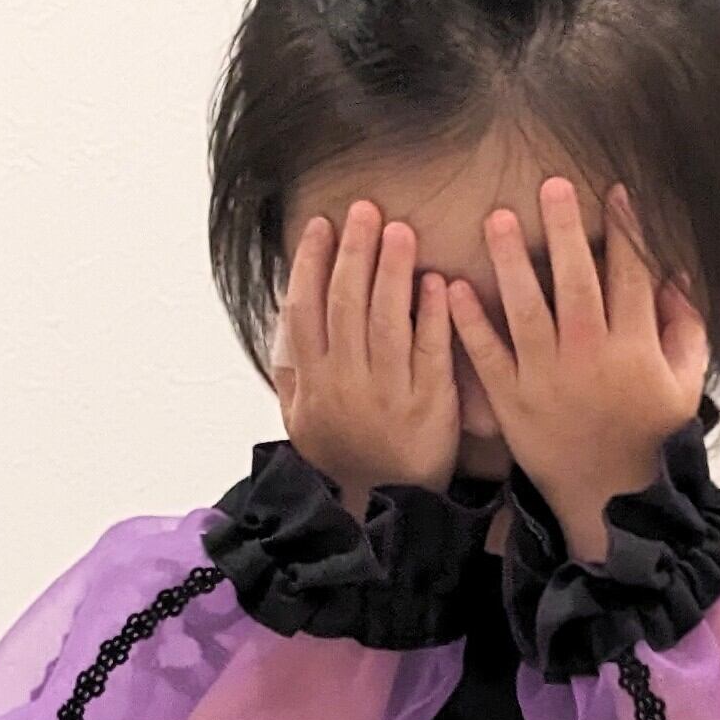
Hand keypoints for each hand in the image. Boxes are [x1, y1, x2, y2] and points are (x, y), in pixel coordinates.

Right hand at [271, 198, 459, 511]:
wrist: (387, 508)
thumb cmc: (346, 459)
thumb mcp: (303, 423)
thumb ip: (293, 374)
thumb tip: (283, 325)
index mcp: (314, 382)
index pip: (306, 310)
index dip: (311, 264)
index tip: (322, 225)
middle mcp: (346, 382)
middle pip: (346, 304)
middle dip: (354, 252)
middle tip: (365, 210)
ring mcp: (389, 392)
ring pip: (386, 321)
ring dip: (391, 271)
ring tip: (399, 231)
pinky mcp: (430, 403)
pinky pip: (430, 351)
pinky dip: (432, 315)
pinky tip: (437, 282)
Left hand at [441, 177, 707, 561]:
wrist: (609, 499)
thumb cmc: (649, 436)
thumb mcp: (684, 385)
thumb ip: (686, 329)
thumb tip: (676, 275)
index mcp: (635, 349)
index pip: (631, 277)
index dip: (624, 232)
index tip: (613, 191)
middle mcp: (590, 358)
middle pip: (578, 283)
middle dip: (566, 231)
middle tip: (550, 185)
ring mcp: (548, 379)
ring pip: (527, 311)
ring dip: (511, 263)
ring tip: (496, 220)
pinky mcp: (513, 401)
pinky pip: (489, 357)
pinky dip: (469, 323)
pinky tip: (451, 287)